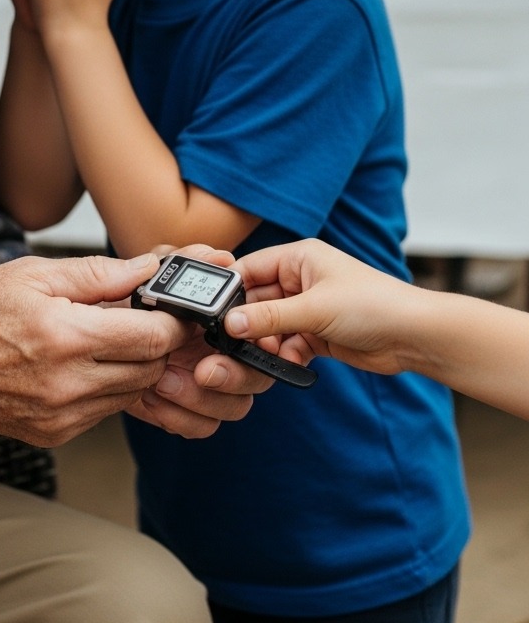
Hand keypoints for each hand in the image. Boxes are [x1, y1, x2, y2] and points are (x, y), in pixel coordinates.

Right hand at [0, 250, 195, 445]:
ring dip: (134, 365)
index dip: (171, 319)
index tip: (169, 305)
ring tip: (108, 338)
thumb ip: (97, 274)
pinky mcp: (53, 434)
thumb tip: (147, 268)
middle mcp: (66, 385)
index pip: (154, 337)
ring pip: (133, 393)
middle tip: (140, 317)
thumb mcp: (32, 274)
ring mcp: (61, 416)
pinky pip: (105, 411)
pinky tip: (84, 363)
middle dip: (157, 342)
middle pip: (152, 368)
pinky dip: (108, 386)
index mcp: (64, 338)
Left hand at [126, 243, 271, 436]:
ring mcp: (202, 381)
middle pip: (258, 377)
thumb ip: (181, 259)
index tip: (227, 337)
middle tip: (201, 371)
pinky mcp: (181, 407)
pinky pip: (199, 425)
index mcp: (222, 315)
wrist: (80, 330)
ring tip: (163, 383)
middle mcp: (220, 349)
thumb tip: (219, 257)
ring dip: (203, 400)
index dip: (257, 339)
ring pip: (233, 407)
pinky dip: (179, 418)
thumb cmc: (117, 292)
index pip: (262, 332)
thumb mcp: (144, 268)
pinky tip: (150, 399)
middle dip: (234, 377)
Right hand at [225, 238, 417, 375]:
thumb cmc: (373, 305)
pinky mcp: (318, 334)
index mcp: (299, 258)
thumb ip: (268, 317)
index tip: (209, 313)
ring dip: (265, 343)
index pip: (250, 268)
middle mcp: (301, 280)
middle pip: (256, 301)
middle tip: (230, 344)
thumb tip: (229, 323)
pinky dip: (283, 355)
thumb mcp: (314, 309)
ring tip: (263, 356)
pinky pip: (287, 344)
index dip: (229, 290)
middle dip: (246, 323)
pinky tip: (287, 363)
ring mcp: (309, 308)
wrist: (414, 337)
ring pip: (270, 326)